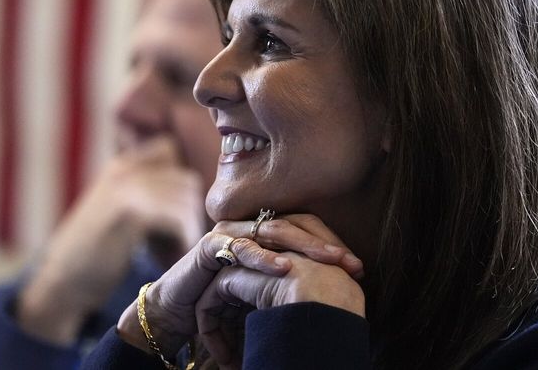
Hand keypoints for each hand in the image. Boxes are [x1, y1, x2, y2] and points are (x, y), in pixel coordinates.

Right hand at [17, 136, 204, 343]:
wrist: (61, 284)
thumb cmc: (94, 254)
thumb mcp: (116, 210)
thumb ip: (144, 193)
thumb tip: (191, 190)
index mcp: (119, 166)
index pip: (169, 149)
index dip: (180, 183)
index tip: (175, 214)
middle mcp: (123, 170)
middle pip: (186, 180)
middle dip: (189, 212)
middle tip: (177, 242)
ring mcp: (126, 189)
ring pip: (187, 201)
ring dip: (188, 230)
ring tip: (172, 253)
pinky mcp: (130, 213)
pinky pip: (179, 219)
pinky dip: (182, 241)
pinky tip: (168, 260)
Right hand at [115, 214, 363, 359]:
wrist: (179, 313)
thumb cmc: (226, 303)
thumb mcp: (267, 292)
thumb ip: (294, 282)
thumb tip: (343, 290)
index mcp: (265, 231)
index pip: (307, 227)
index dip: (332, 242)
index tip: (358, 267)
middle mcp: (249, 225)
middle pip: (296, 224)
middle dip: (326, 243)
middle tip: (352, 263)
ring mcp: (230, 232)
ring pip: (274, 230)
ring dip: (304, 246)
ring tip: (330, 260)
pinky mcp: (210, 246)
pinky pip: (241, 247)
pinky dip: (263, 258)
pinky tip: (284, 268)